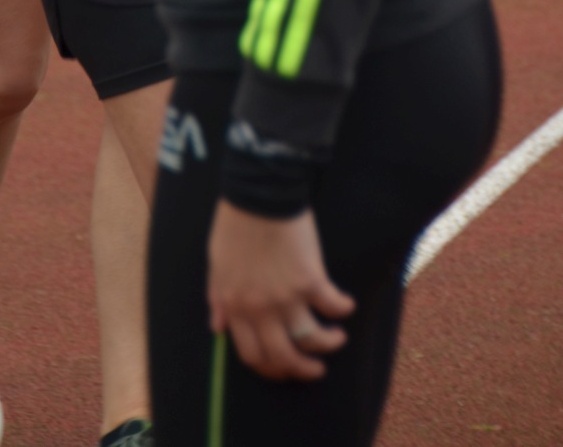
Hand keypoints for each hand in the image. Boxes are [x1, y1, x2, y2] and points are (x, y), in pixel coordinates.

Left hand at [207, 201, 354, 381]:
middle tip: (315, 370)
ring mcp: (285, 297)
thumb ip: (217, 297)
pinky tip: (346, 305)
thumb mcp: (216, 263)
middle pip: (283, 357)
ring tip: (337, 338)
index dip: (270, 368)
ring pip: (311, 340)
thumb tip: (217, 327)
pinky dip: (342, 309)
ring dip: (328, 344)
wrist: (258, 193)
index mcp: (234, 305)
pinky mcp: (310, 280)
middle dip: (302, 370)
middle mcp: (259, 309)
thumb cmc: (235, 223)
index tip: (283, 368)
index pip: (252, 354)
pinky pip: (332, 306)